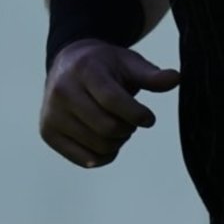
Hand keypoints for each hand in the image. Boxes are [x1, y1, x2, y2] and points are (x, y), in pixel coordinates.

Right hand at [39, 40, 181, 167]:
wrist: (67, 64)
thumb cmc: (105, 66)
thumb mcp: (129, 63)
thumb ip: (151, 75)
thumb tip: (176, 79)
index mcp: (84, 70)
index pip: (113, 101)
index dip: (137, 114)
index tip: (149, 118)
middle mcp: (62, 91)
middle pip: (106, 127)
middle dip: (128, 128)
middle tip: (132, 121)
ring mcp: (51, 114)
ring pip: (97, 146)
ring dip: (117, 142)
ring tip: (118, 127)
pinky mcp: (47, 133)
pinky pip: (84, 160)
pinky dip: (103, 156)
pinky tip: (107, 141)